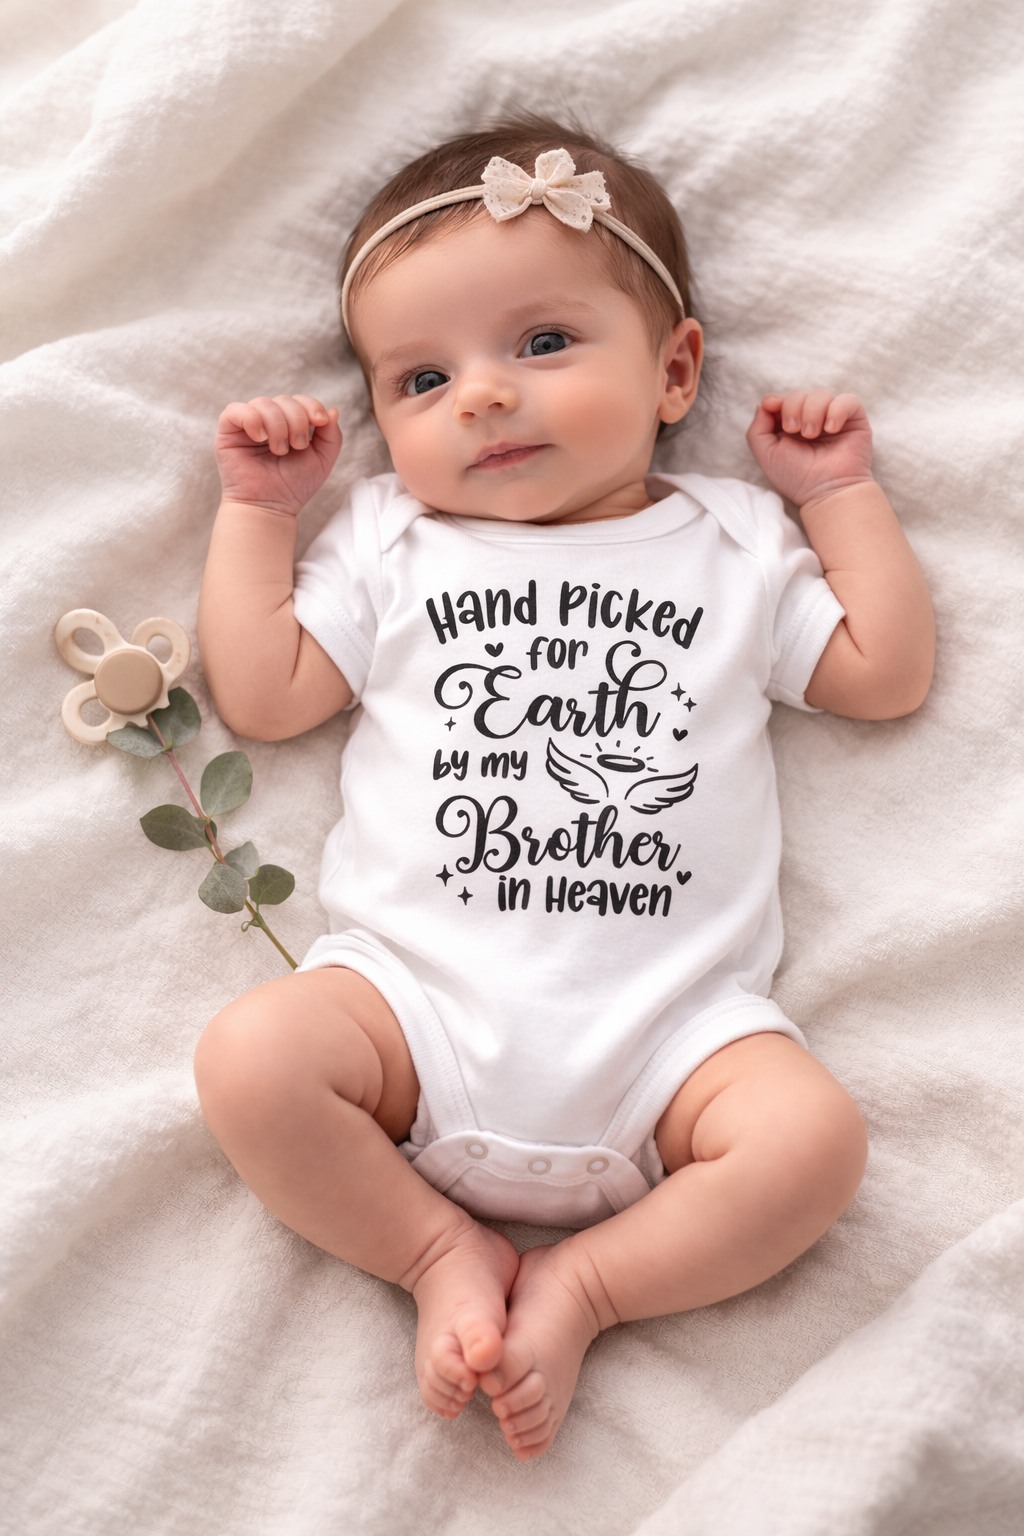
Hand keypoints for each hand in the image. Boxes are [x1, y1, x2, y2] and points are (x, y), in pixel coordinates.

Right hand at [215, 395, 342, 515]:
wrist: (271, 507)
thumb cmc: (294, 486)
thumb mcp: (322, 461)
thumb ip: (332, 436)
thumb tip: (332, 410)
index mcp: (289, 424)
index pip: (300, 400)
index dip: (312, 405)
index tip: (320, 422)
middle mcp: (268, 420)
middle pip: (284, 400)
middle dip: (297, 421)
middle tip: (298, 446)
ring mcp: (248, 424)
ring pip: (263, 403)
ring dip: (277, 425)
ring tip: (279, 450)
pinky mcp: (228, 431)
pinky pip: (236, 410)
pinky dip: (252, 420)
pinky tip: (260, 438)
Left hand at [746, 390, 872, 508]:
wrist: (825, 491)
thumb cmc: (796, 477)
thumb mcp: (766, 455)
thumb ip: (758, 429)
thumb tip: (765, 403)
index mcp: (790, 426)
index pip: (781, 400)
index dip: (775, 401)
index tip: (773, 407)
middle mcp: (811, 419)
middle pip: (799, 394)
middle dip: (792, 409)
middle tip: (795, 431)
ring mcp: (832, 418)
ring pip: (821, 394)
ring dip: (812, 412)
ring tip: (811, 435)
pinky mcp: (854, 419)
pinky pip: (847, 400)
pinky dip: (836, 411)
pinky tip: (831, 429)